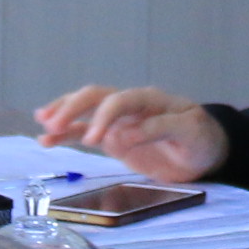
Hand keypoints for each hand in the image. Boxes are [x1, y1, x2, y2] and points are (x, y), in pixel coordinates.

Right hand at [33, 86, 224, 181]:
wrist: (206, 150)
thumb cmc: (201, 138)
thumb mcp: (190, 133)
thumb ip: (160, 130)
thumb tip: (123, 136)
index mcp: (151, 99)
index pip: (121, 100)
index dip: (105, 117)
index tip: (95, 139)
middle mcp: (130, 105)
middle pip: (96, 97)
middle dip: (73, 108)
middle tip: (52, 125)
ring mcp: (119, 120)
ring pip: (85, 110)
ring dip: (63, 115)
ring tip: (42, 126)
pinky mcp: (113, 137)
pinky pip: (85, 132)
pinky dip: (66, 135)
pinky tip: (47, 140)